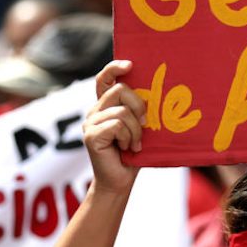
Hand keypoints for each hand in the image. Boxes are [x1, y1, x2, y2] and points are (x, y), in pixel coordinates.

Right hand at [84, 60, 145, 193]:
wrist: (120, 181)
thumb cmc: (134, 153)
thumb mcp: (139, 126)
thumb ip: (139, 109)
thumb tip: (157, 91)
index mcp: (105, 106)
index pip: (104, 79)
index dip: (114, 67)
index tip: (130, 64)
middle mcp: (95, 111)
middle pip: (120, 89)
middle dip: (138, 106)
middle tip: (144, 124)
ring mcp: (90, 123)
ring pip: (122, 111)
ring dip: (135, 129)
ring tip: (134, 144)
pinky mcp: (91, 135)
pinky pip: (117, 125)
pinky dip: (128, 137)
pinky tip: (127, 148)